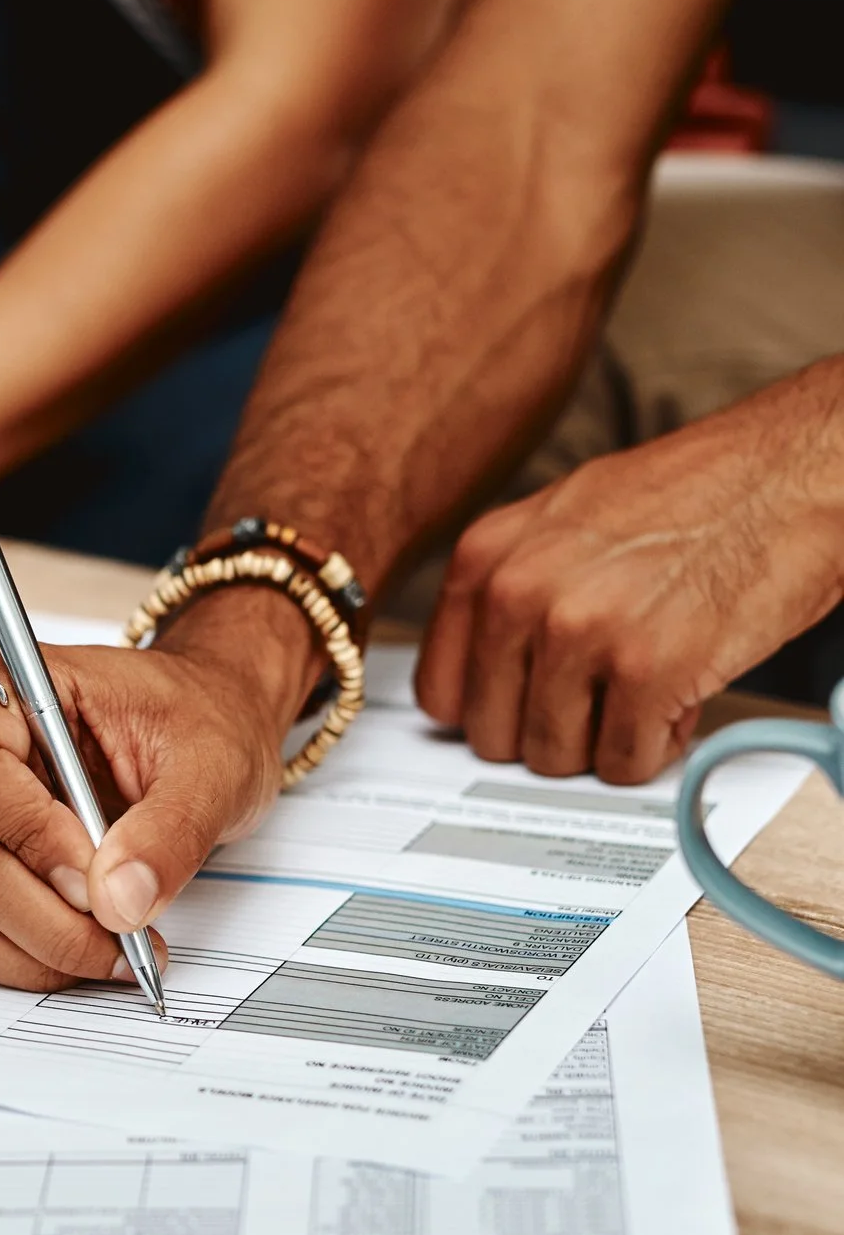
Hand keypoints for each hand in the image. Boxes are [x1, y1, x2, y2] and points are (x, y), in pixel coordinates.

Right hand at [0, 595, 308, 990]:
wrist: (202, 731)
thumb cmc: (198, 723)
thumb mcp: (212, 765)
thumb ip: (170, 830)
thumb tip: (119, 902)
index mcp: (3, 689)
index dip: (29, 836)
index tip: (97, 879)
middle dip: (48, 918)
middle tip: (128, 940)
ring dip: (32, 951)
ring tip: (115, 953)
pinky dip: (17, 961)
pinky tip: (83, 953)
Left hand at [416, 359, 843, 782]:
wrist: (796, 472)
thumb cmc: (697, 494)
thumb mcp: (567, 519)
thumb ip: (513, 587)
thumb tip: (482, 665)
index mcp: (488, 556)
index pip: (438, 690)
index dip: (487, 713)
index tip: (518, 712)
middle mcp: (520, 594)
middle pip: (493, 733)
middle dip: (548, 731)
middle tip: (598, 703)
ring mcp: (582, 633)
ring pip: (554, 757)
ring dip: (603, 742)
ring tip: (643, 692)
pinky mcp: (649, 670)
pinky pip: (624, 763)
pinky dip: (655, 748)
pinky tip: (678, 700)